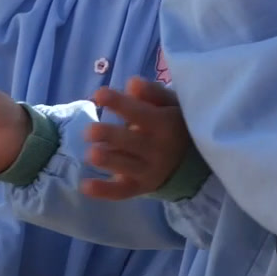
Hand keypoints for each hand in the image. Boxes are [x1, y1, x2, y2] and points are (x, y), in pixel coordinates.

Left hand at [82, 78, 189, 200]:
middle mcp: (159, 148)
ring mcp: (149, 170)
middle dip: (111, 136)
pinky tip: (84, 185)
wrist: (191, 160)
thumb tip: (132, 83)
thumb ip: (153, 93)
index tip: (99, 94)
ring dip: (109, 161)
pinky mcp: (140, 187)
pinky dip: (104, 191)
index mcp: (166, 124)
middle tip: (90, 131)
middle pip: (132, 142)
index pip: (142, 113)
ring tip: (91, 154)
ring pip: (127, 167)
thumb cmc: (174, 125)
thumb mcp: (171, 106)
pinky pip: (122, 192)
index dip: (120, 103)